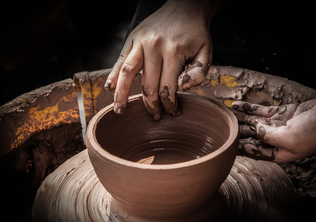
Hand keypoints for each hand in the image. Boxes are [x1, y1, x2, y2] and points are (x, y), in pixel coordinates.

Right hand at [104, 0, 220, 118]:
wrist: (185, 7)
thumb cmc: (195, 33)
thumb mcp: (206, 51)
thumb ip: (199, 72)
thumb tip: (183, 88)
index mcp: (173, 52)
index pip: (168, 88)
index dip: (170, 104)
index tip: (173, 112)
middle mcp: (153, 47)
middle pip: (148, 86)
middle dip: (151, 105)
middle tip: (155, 116)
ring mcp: (140, 42)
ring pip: (127, 73)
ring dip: (121, 95)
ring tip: (119, 110)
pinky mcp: (132, 39)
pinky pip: (120, 60)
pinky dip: (112, 75)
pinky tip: (109, 88)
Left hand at [232, 96, 315, 161]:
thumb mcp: (289, 138)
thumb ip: (268, 136)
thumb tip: (254, 130)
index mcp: (279, 153)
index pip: (255, 152)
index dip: (240, 149)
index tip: (226, 145)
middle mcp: (277, 140)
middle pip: (251, 137)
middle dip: (237, 133)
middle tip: (221, 129)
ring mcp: (278, 125)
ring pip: (253, 122)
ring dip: (239, 119)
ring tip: (224, 116)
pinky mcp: (281, 112)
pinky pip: (260, 111)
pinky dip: (248, 108)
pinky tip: (235, 105)